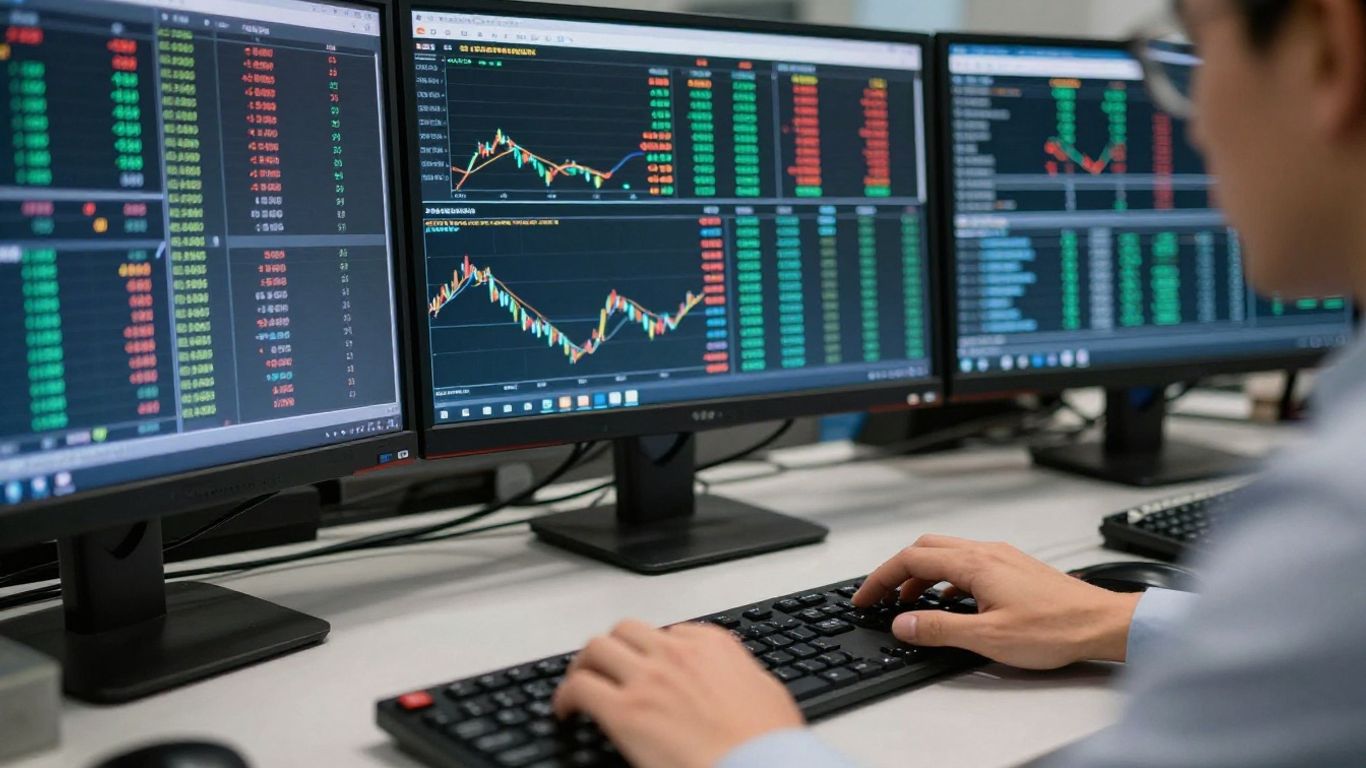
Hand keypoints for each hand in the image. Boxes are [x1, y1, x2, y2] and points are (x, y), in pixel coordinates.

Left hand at [553, 620, 803, 767]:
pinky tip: (565, 711)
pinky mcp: (623, 711)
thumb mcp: (766, 694)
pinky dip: (565, 696)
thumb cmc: (768, 743)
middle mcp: (676, 653)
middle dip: (613, 648)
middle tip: (605, 667)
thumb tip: (736, 683)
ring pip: (596, 648)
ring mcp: (647, 678)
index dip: (653, 651)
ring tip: (581, 682)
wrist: (759, 767)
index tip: (647, 666)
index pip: (670, 632)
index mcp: (713, 645)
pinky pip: (579, 688)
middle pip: (626, 631)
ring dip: (586, 664)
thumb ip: (742, 678)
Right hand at [853, 536, 1141, 669]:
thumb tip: (902, 623)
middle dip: (897, 571)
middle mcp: (986, 552)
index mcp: (974, 563)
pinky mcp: (1015, 568)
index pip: (910, 559)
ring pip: (947, 554)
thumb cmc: (1055, 628)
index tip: (865, 597)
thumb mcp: (988, 637)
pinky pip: (967, 562)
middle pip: (925, 548)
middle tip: (882, 596)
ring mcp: (1002, 557)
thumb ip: (939, 629)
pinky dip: (946, 578)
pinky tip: (951, 602)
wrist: (1102, 624)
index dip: (881, 578)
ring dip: (922, 574)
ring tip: (910, 602)